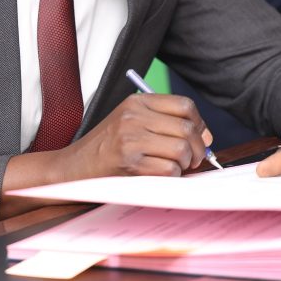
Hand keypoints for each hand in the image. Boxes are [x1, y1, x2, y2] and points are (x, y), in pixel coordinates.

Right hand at [60, 93, 213, 177]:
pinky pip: (169, 170)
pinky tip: (159, 176)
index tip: (201, 137)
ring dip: (184, 164)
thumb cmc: (106, 148)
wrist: (73, 168)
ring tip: (173, 167)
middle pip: (187, 129)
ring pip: (181, 150)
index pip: (184, 105)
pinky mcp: (130, 163)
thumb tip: (207, 137)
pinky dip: (171, 177)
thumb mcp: (130, 123)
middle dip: (198, 149)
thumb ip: (164, 123)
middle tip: (193, 160)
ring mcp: (131, 139)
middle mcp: (134, 117)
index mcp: (136, 103)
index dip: (200, 124)